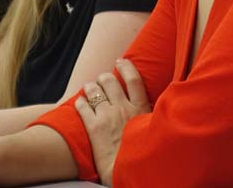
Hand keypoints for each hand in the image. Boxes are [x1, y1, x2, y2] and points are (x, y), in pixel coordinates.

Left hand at [75, 59, 151, 186]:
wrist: (128, 171)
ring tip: (89, 86)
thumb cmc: (144, 154)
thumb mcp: (153, 129)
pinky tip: (79, 102)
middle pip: (111, 82)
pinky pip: (82, 108)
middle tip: (102, 77)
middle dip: (104, 77)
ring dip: (90, 86)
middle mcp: (123, 108)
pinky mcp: (93, 127)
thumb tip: (151, 108)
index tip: (122, 61)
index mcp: (140, 108)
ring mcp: (107, 116)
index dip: (127, 67)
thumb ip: (150, 116)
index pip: (134, 80)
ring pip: (95, 92)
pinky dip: (80, 102)